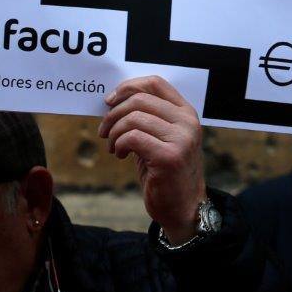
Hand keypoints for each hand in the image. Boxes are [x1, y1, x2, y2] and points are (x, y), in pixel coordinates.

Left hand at [98, 76, 206, 244]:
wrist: (184, 207)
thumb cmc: (166, 172)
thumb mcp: (162, 138)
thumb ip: (148, 118)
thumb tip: (114, 101)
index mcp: (186, 112)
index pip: (155, 83)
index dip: (128, 87)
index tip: (109, 101)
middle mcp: (187, 121)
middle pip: (140, 99)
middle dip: (113, 113)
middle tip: (103, 131)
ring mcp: (181, 138)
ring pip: (134, 118)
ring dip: (114, 132)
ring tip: (113, 146)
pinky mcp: (169, 156)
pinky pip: (132, 138)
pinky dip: (119, 144)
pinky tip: (120, 155)